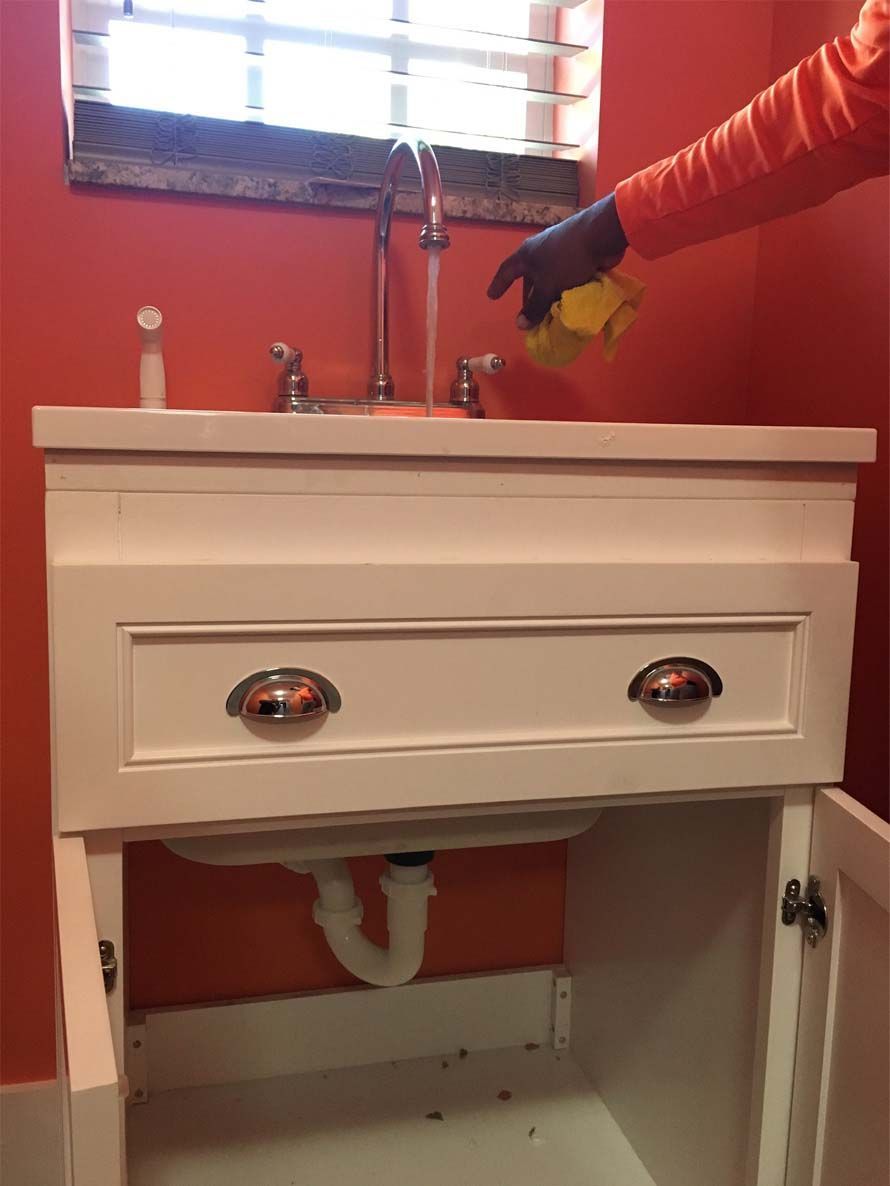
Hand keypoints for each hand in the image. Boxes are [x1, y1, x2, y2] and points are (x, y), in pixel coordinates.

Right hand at [487, 193, 627, 328]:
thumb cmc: (567, 259)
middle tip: (531, 314)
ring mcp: (559, 251)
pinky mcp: (577, 254)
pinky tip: (568, 301)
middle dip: (530, 297)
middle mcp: (540, 251)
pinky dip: (564, 289)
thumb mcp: (548, 286)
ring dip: (549, 295)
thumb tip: (520, 325)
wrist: (601, 235)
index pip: (506, 271)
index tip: (492, 296)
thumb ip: (534, 307)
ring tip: (551, 312)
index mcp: (527, 254)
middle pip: (529, 278)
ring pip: (549, 278)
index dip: (498, 285)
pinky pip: (565, 276)